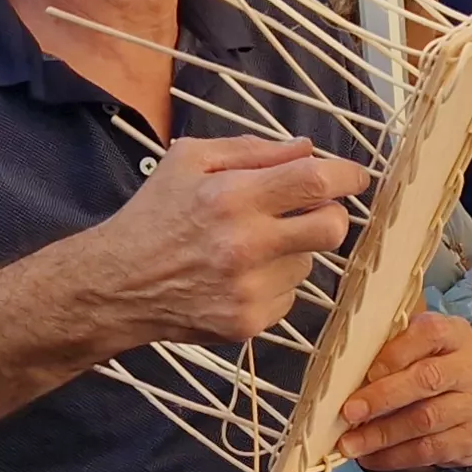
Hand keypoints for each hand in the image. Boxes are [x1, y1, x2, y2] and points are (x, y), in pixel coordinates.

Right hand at [80, 134, 370, 348]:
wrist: (116, 285)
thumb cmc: (153, 214)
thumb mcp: (189, 161)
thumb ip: (252, 149)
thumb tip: (307, 148)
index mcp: (231, 197)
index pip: (314, 181)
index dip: (346, 175)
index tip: (356, 176)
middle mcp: (244, 245)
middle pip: (332, 228)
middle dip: (331, 215)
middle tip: (313, 210)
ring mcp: (249, 290)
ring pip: (308, 264)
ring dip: (292, 251)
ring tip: (248, 247)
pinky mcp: (248, 323)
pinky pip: (289, 296)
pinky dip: (274, 283)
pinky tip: (238, 276)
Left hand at [338, 310, 471, 470]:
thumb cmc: (433, 367)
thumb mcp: (417, 348)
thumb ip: (390, 353)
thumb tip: (347, 379)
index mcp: (455, 334)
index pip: (429, 334)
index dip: (396, 353)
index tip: (367, 372)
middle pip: (427, 380)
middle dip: (383, 398)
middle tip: (349, 413)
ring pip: (426, 421)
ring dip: (382, 435)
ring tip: (351, 444)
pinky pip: (430, 450)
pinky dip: (395, 456)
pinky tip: (372, 457)